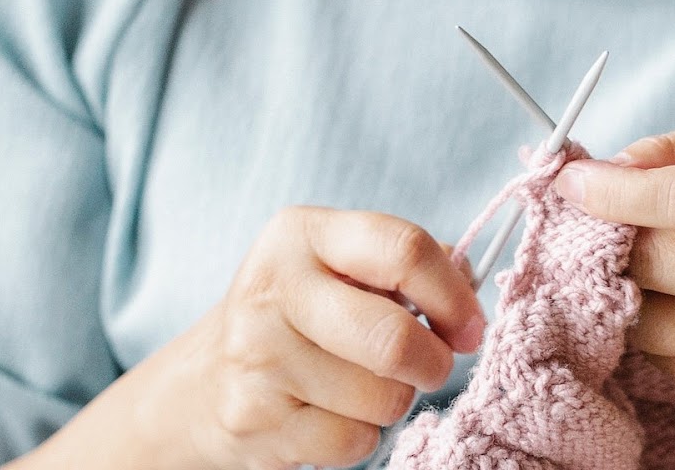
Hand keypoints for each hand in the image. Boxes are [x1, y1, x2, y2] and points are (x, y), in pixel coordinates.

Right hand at [165, 207, 484, 469]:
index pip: (404, 249)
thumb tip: (469, 287)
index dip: (454, 293)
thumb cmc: (303, 314)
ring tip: (367, 384)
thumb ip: (410, 265)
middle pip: (394, 336)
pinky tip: (336, 413)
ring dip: (394, 399)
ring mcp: (256, 358)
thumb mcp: (344, 265)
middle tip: (436, 365)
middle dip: (434, 361)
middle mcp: (272, 289)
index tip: (471, 325)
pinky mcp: (253, 421)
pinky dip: (361, 435)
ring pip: (381, 397)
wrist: (203, 382)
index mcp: (303, 234)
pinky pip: (353, 441)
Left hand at [552, 126, 674, 408]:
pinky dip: (653, 325)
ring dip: (622, 288)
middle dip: (609, 237)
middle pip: (657, 263)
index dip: (611, 193)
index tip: (571, 181)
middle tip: (595, 215)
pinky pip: (673, 359)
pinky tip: (671, 293)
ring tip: (634, 256)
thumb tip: (607, 168)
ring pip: (651, 321)